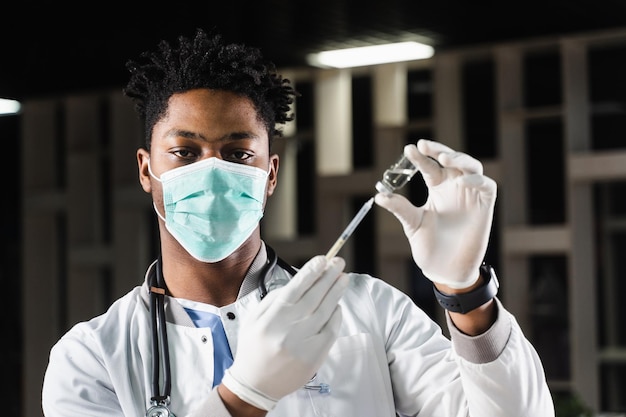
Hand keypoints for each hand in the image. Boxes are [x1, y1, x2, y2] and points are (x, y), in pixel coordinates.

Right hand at [221, 256, 347, 409]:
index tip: (322, 260)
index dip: (310, 272)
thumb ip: (274, 299)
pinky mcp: (315, 356)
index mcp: (271, 318)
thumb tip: (299, 282)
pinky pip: (330, 330)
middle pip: (314, 296)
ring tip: (343, 278)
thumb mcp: (253, 319)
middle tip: (338, 262)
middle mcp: (287, 329)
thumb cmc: (253, 347)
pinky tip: (337, 304)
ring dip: (336, 292)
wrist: (255, 384)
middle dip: (328, 276)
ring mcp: (303, 343)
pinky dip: (336, 315)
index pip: (295, 288)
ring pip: (325, 311)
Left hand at [375, 139, 496, 288]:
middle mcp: (454, 187)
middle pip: (451, 159)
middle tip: (424, 145)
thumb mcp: (412, 224)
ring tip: (443, 158)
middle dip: (439, 149)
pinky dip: (476, 180)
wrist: (445, 270)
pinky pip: (486, 185)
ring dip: (458, 159)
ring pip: (471, 166)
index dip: (421, 157)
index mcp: (437, 188)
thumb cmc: (429, 246)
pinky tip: (462, 181)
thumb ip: (400, 208)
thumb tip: (379, 196)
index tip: (408, 149)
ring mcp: (470, 195)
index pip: (430, 166)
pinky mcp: (484, 206)